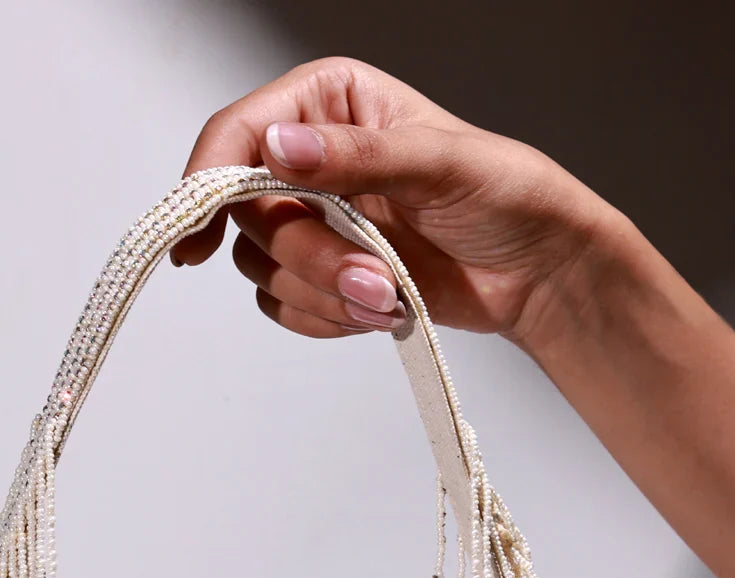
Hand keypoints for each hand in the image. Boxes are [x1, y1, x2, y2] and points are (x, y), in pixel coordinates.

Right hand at [174, 57, 610, 349]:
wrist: (536, 272)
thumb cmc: (507, 198)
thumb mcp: (438, 164)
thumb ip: (356, 157)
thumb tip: (279, 150)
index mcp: (329, 103)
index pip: (240, 133)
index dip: (208, 181)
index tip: (198, 233)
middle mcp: (309, 158)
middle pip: (250, 215)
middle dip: (309, 257)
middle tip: (374, 277)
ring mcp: (312, 221)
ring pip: (263, 267)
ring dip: (326, 293)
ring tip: (391, 296)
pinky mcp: (320, 276)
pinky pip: (283, 306)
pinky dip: (327, 318)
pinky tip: (379, 311)